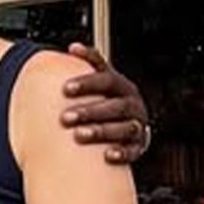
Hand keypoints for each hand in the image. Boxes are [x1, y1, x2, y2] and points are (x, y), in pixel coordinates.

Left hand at [62, 43, 149, 164]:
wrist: (126, 123)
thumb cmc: (107, 98)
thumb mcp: (101, 80)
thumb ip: (90, 62)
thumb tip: (73, 47)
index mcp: (121, 86)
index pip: (106, 80)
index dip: (87, 83)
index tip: (65, 88)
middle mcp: (132, 104)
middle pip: (115, 106)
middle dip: (90, 111)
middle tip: (65, 118)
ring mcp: (137, 125)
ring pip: (124, 128)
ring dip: (101, 131)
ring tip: (78, 135)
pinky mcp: (139, 146)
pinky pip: (134, 150)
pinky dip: (121, 152)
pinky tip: (107, 155)